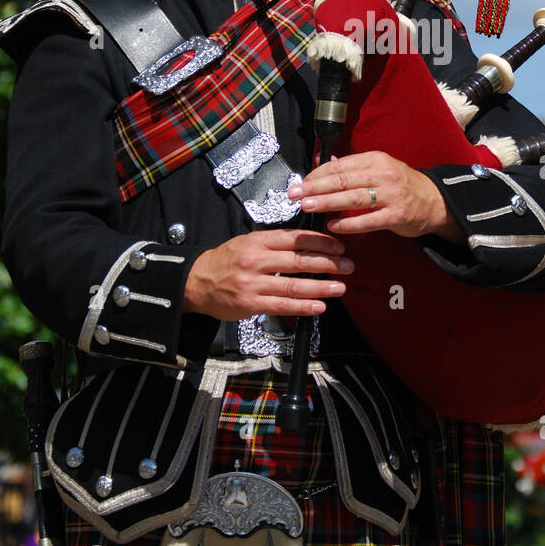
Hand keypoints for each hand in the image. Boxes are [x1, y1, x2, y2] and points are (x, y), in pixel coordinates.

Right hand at [183, 229, 353, 323]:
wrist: (196, 282)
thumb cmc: (226, 261)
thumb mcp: (248, 242)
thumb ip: (275, 243)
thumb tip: (308, 243)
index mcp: (258, 240)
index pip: (296, 238)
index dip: (321, 242)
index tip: (339, 246)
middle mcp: (256, 260)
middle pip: (299, 260)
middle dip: (328, 263)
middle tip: (348, 265)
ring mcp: (253, 283)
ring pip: (293, 285)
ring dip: (321, 286)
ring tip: (341, 287)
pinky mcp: (250, 304)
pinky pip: (281, 306)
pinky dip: (303, 307)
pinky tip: (320, 306)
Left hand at [287, 152, 463, 243]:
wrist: (435, 202)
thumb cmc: (401, 185)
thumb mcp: (378, 169)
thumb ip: (352, 167)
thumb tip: (322, 162)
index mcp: (375, 159)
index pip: (340, 165)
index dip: (317, 174)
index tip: (300, 182)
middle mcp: (383, 173)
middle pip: (343, 179)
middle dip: (315, 187)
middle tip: (294, 194)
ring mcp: (392, 194)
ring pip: (353, 198)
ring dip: (327, 202)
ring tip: (307, 206)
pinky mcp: (397, 215)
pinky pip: (368, 220)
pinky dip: (349, 223)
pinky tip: (333, 225)